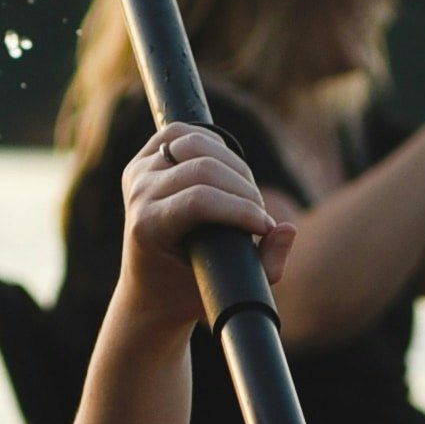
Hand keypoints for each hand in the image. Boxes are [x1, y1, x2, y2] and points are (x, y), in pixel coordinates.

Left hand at [100, 119, 287, 344]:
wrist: (147, 287)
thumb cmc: (188, 291)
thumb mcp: (229, 289)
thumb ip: (268, 266)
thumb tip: (286, 228)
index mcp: (147, 227)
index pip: (200, 201)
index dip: (241, 209)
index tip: (265, 227)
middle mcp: (138, 193)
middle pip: (203, 168)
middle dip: (244, 189)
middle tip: (259, 215)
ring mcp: (138, 171)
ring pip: (195, 143)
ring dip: (233, 165)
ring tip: (247, 193)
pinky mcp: (145, 156)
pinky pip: (183, 132)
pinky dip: (214, 144)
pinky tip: (228, 168)